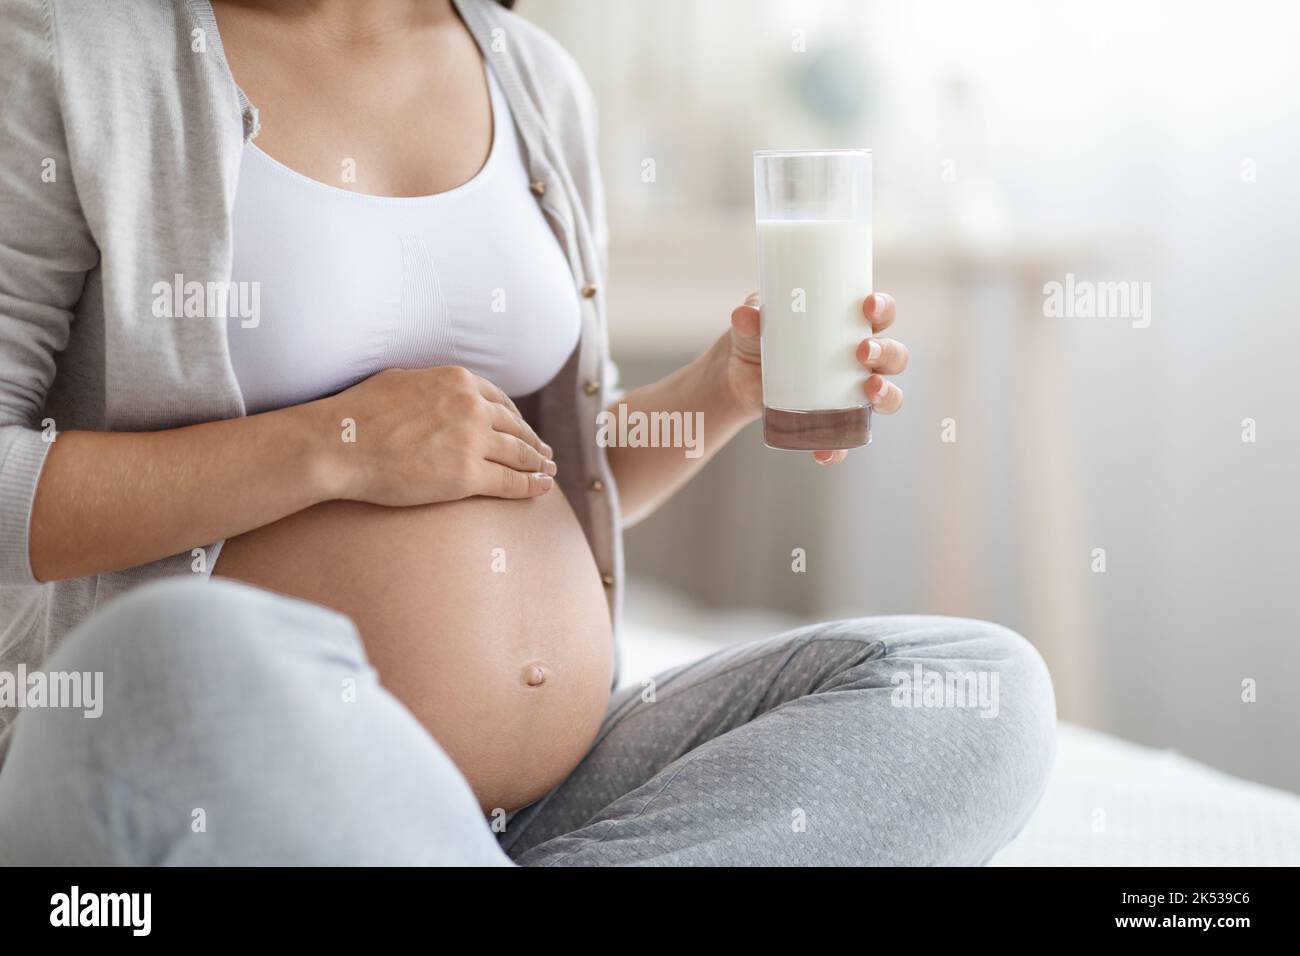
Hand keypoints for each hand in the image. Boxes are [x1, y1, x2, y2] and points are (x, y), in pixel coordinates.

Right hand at [314, 366, 556, 505]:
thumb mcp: (402, 379)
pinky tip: (542, 488)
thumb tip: (438, 392)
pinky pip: (510, 482)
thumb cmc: (358, 414)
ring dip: (538, 464)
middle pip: (515, 427)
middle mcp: (472, 407)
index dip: (516, 419)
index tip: (523, 430)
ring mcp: (473, 441)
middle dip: (533, 442)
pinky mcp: (467, 476)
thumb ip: (431, 386)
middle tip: (545, 454)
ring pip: (519, 454)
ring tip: (548, 471)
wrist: (341, 444)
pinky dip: (531, 486)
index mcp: (458, 381)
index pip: (500, 401)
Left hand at [727, 291, 906, 464]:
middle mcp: (861, 360)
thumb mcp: (753, 323)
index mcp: (849, 326)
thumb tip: (744, 314)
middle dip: (886, 353)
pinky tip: (826, 452)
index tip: (868, 306)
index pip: (880, 314)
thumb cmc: (758, 337)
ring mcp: (851, 392)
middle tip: (863, 351)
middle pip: (894, 356)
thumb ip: (750, 316)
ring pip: (887, 395)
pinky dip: (840, 448)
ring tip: (870, 390)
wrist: (738, 376)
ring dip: (887, 394)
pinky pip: (847, 439)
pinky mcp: (834, 421)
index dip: (883, 309)